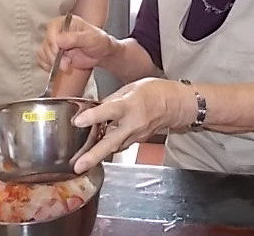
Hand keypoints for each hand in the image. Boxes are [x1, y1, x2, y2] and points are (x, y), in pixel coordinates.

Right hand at [37, 15, 112, 72]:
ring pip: (42, 52)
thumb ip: (75, 38)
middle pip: (45, 42)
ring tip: (66, 65)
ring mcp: (54, 43)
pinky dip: (48, 66)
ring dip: (52, 62)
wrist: (102, 53)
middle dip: (54, 56)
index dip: (52, 40)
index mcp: (66, 22)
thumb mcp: (90, 38)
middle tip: (66, 62)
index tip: (57, 51)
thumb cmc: (99, 41)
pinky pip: (42, 60)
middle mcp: (57, 31)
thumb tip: (59, 40)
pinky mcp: (53, 54)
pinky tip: (58, 67)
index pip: (52, 28)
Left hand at [71, 78, 195, 172]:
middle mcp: (133, 123)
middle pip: (111, 141)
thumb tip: (93, 108)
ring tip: (81, 164)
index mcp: (130, 104)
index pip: (109, 110)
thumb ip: (110, 100)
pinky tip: (97, 150)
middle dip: (94, 155)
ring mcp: (136, 135)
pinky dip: (108, 148)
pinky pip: (120, 145)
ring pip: (114, 147)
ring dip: (97, 156)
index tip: (78, 122)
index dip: (93, 116)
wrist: (175, 105)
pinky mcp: (137, 142)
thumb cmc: (154, 92)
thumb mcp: (130, 88)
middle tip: (78, 166)